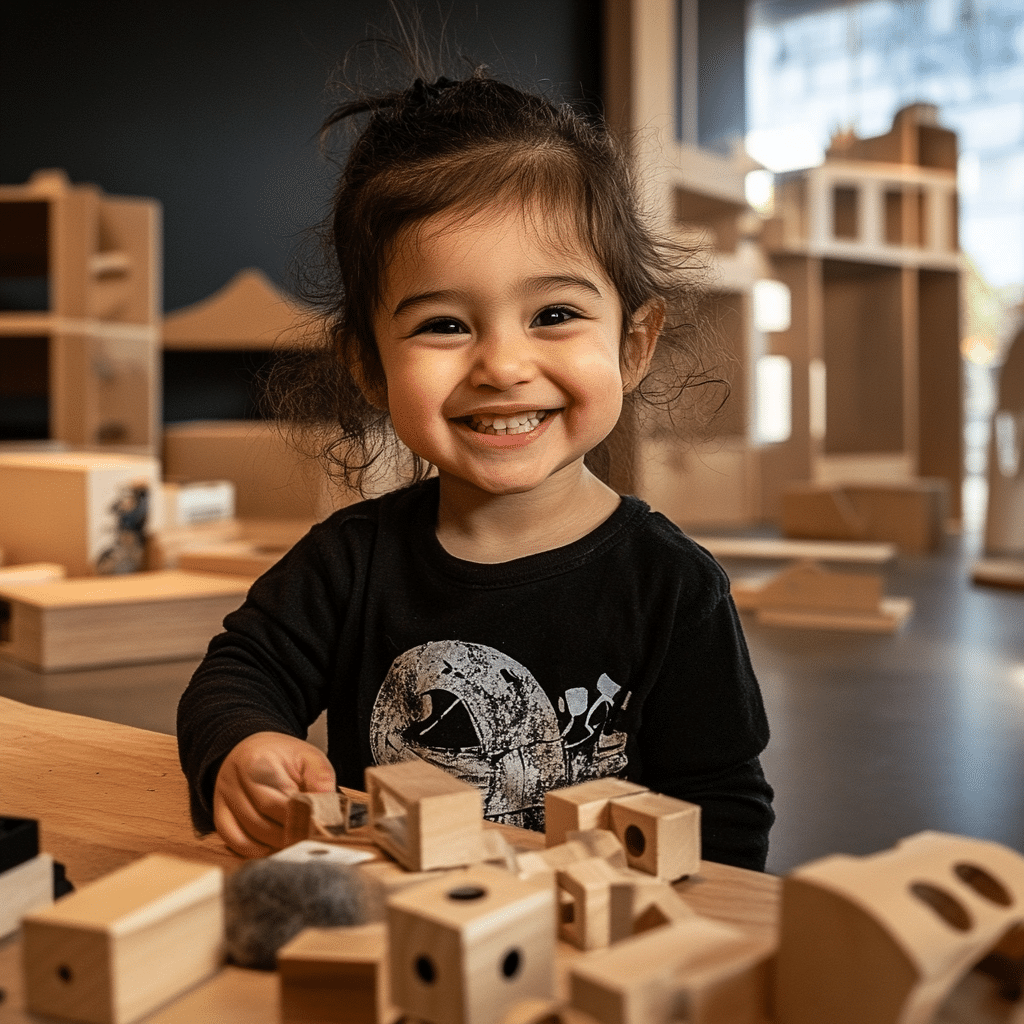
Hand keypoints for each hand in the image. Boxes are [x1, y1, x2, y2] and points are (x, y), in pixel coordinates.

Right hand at [213, 732, 335, 856]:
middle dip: (288, 834)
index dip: (299, 819)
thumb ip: (321, 780)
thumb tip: (327, 809)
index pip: (279, 801)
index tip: (317, 828)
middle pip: (262, 821)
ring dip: (274, 845)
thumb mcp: (308, 757)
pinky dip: (254, 851)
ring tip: (296, 843)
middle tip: (309, 840)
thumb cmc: (281, 755)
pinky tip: (272, 848)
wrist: (250, 748)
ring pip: (248, 835)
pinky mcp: (219, 813)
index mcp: (258, 763)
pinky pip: (233, 841)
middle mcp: (234, 781)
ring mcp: (223, 799)